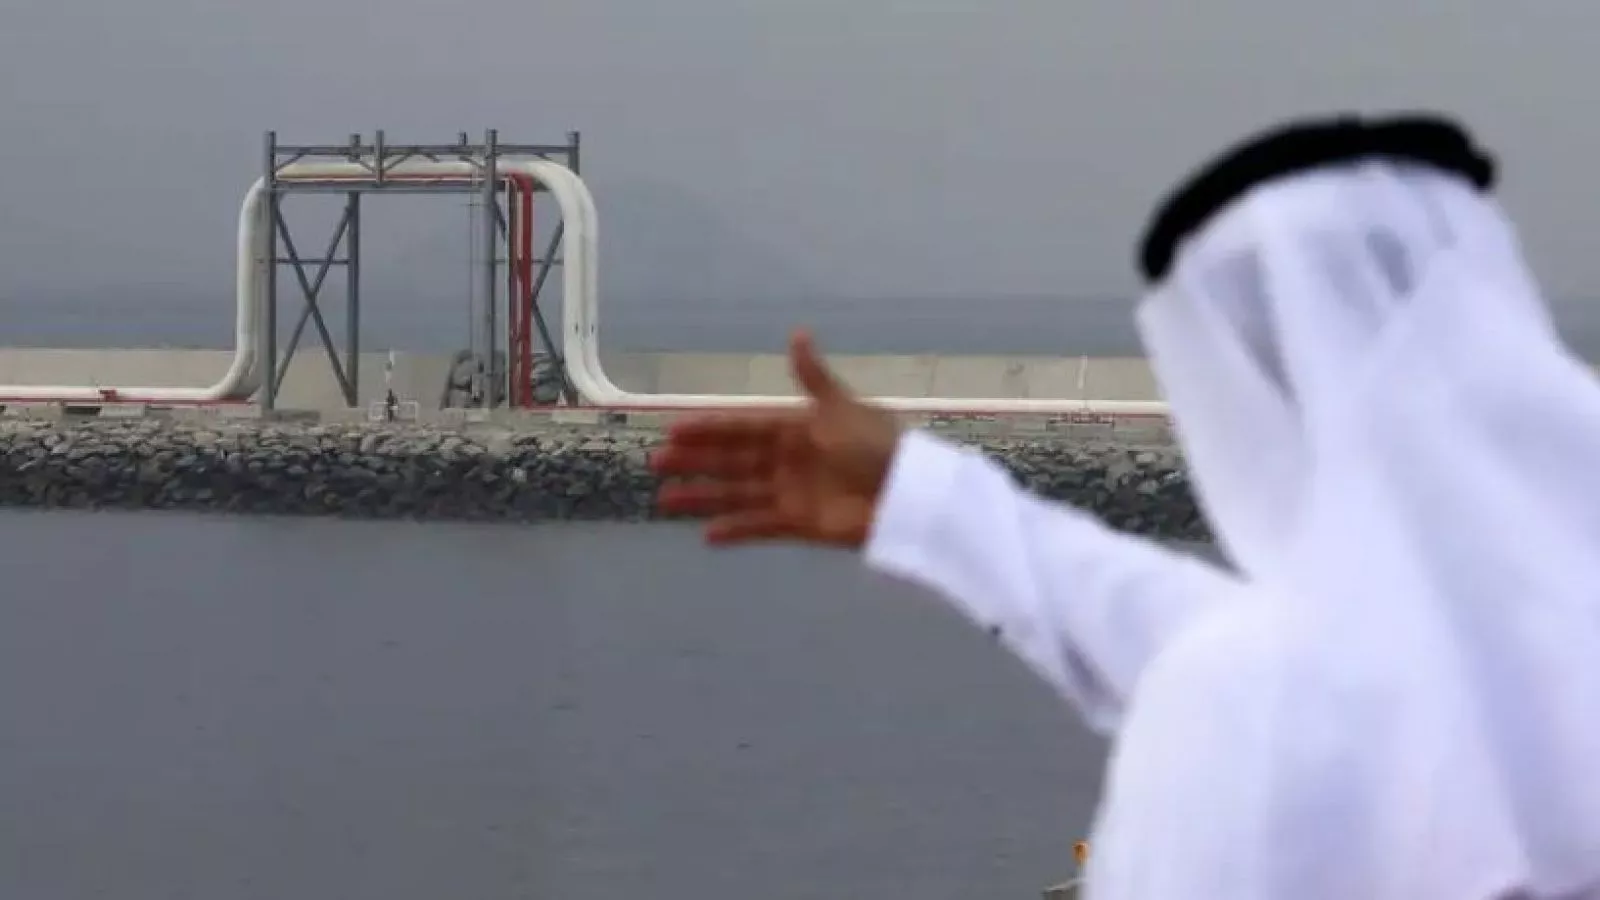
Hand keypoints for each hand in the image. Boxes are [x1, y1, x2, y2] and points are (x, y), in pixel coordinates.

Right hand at [651, 330, 902, 548]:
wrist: (907, 494)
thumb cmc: (876, 447)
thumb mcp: (841, 408)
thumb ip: (813, 378)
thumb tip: (798, 333)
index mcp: (795, 428)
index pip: (742, 426)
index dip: (709, 429)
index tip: (674, 430)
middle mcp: (788, 460)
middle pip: (732, 461)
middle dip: (695, 461)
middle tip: (656, 463)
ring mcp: (792, 494)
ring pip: (737, 494)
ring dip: (703, 497)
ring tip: (665, 501)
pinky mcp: (801, 525)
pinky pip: (761, 527)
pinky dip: (736, 531)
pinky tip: (707, 535)